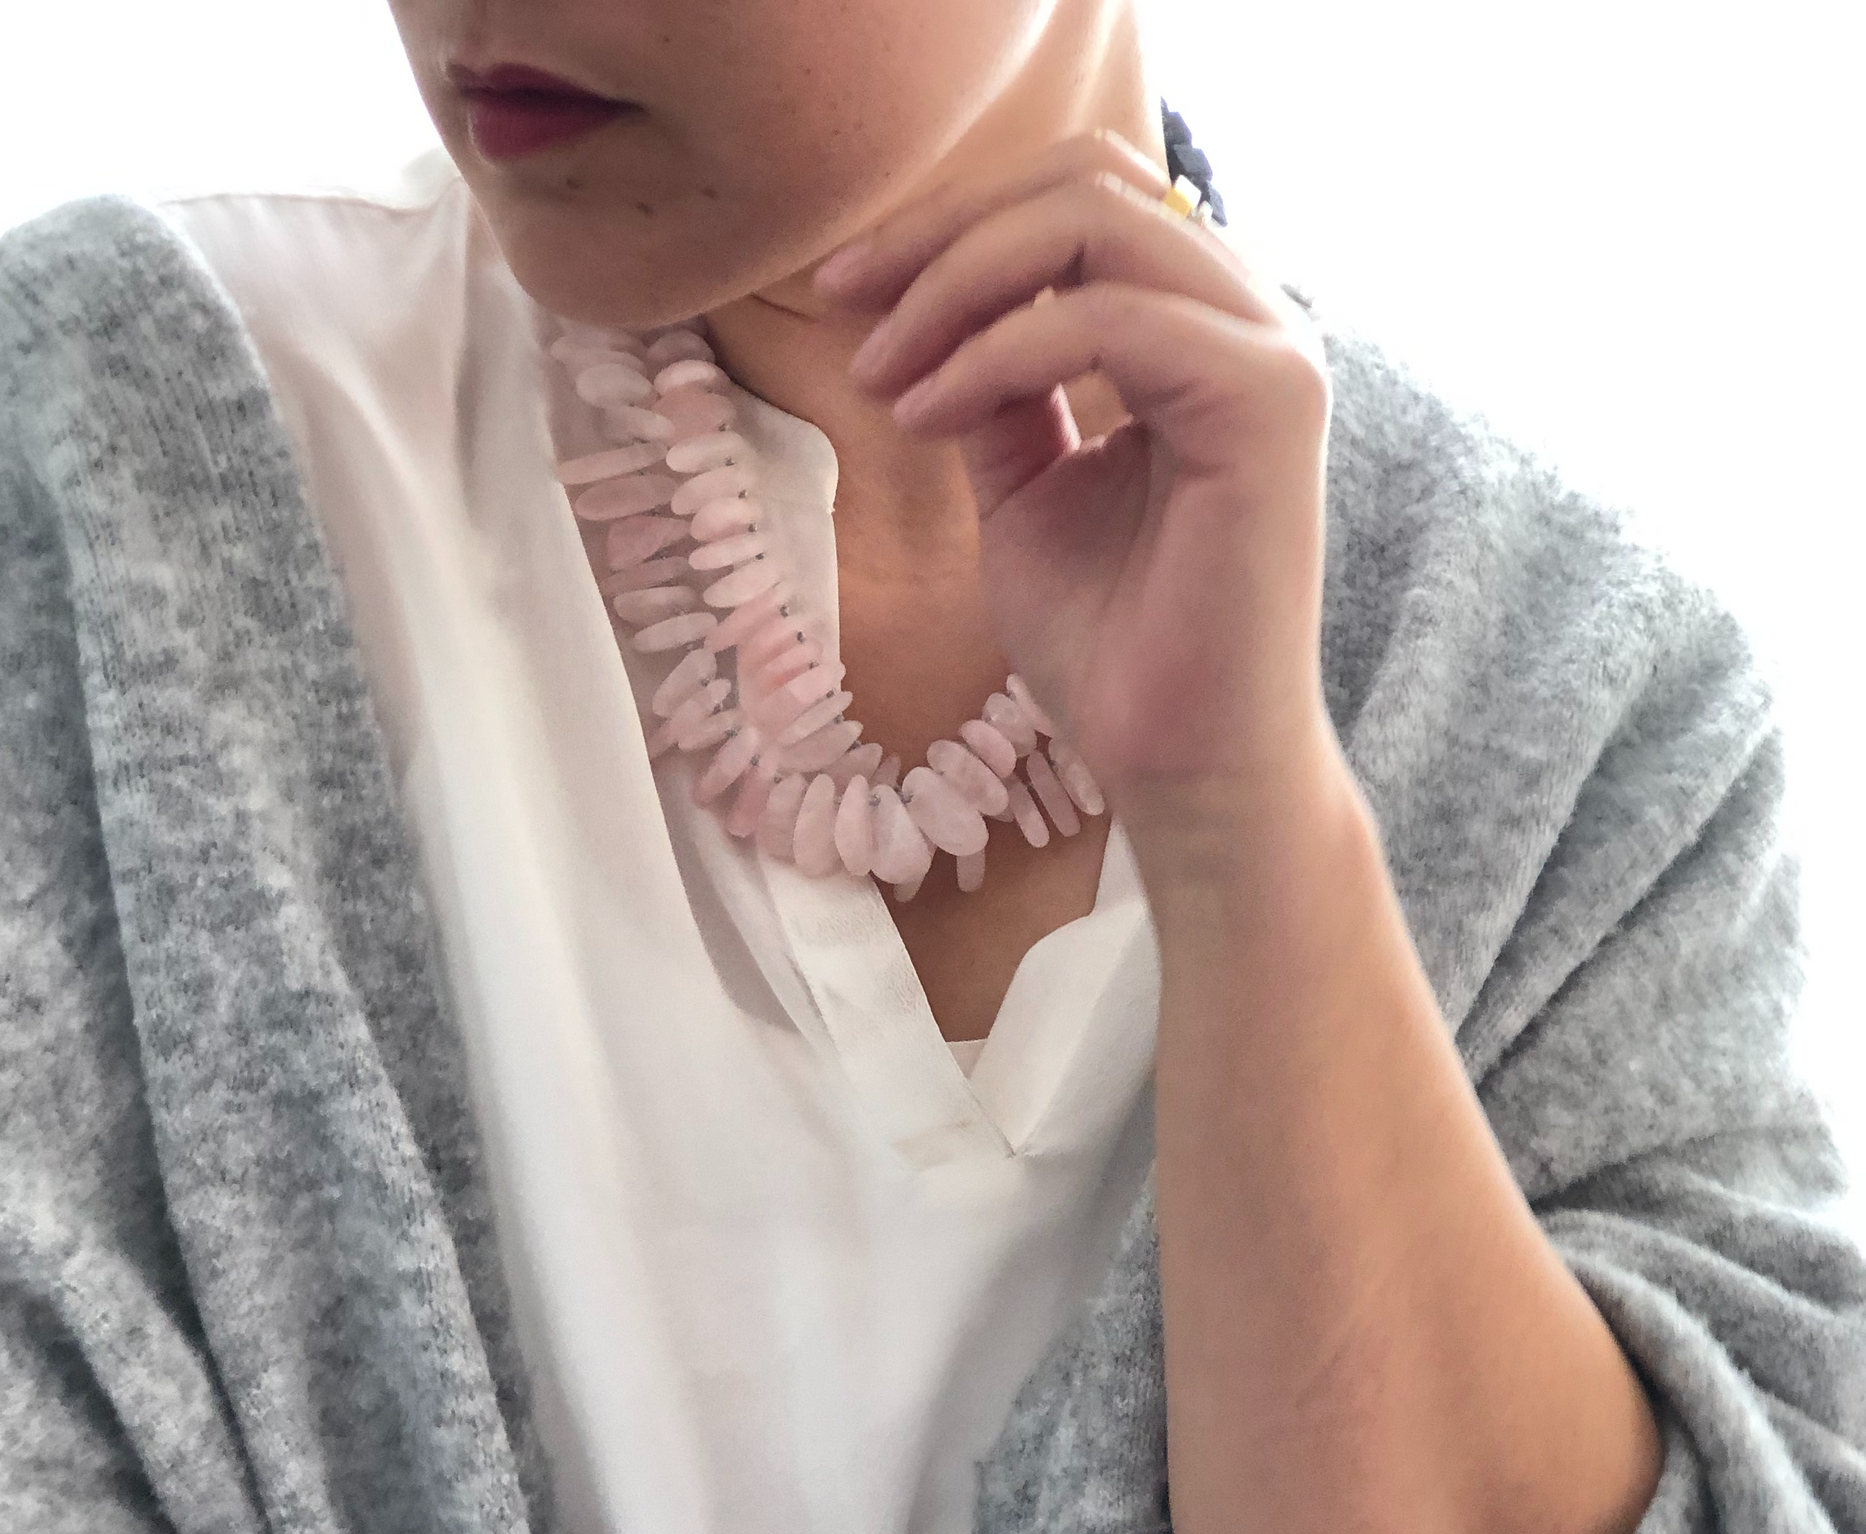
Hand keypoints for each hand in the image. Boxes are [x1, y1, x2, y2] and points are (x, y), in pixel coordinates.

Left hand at [815, 128, 1354, 878]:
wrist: (1181, 770)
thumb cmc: (1116, 654)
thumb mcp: (1026, 491)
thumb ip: (998, 391)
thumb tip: (927, 307)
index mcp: (1201, 332)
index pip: (1078, 204)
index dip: (951, 226)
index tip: (844, 294)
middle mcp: (1251, 323)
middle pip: (1085, 182)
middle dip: (942, 232)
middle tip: (844, 303)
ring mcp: (1271, 354)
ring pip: (1094, 223)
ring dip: (956, 288)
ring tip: (882, 380)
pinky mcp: (1268, 403)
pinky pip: (1107, 319)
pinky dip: (994, 356)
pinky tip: (926, 417)